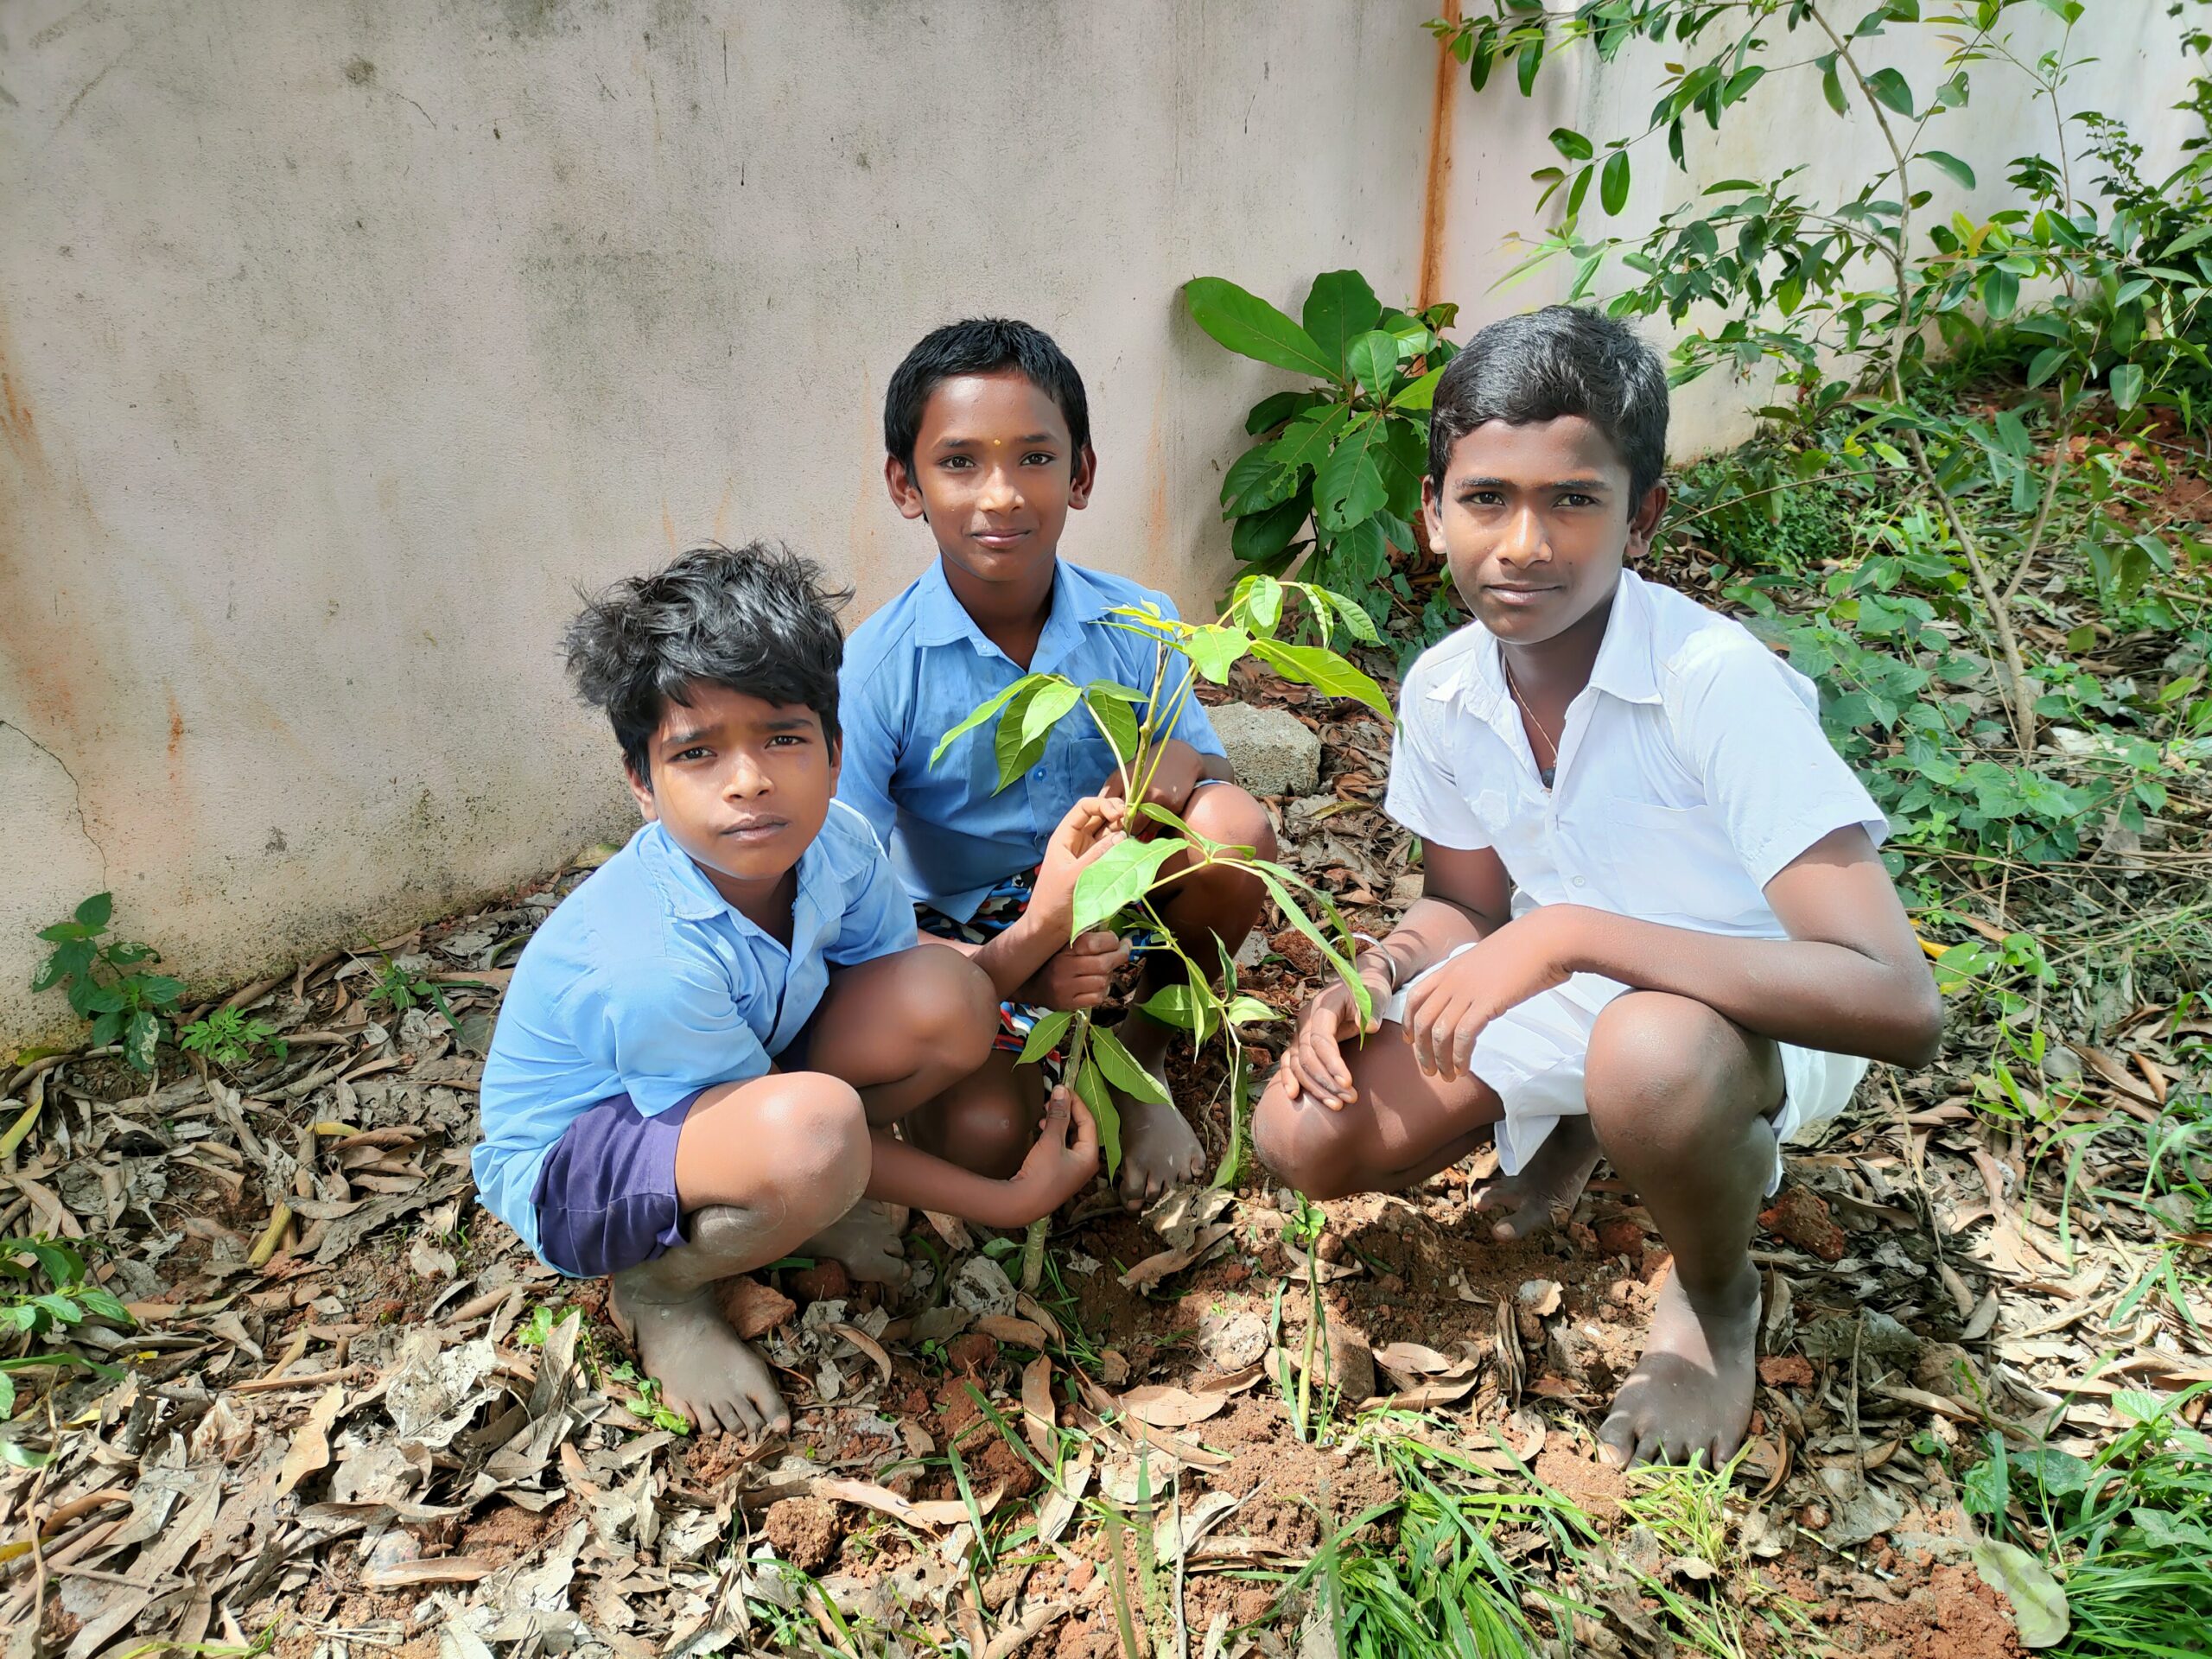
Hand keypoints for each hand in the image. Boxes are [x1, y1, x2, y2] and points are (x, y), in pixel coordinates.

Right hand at [998, 1087, 1100, 1222]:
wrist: (1022, 1204)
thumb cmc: (1042, 1175)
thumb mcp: (1051, 1141)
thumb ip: (1058, 1115)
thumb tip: (1062, 1091)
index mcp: (1090, 1156)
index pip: (1089, 1122)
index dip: (1077, 1103)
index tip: (1064, 1089)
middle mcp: (1085, 1164)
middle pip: (1082, 1130)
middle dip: (1068, 1113)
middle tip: (1055, 1099)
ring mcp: (1072, 1170)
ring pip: (1070, 1138)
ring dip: (1060, 1122)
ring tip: (1046, 1112)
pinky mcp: (1059, 1173)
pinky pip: (1061, 1147)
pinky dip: (1054, 1135)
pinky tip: (1042, 1128)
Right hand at [1019, 930, 1132, 1010]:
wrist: (1027, 984)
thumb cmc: (1050, 960)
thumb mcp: (1062, 943)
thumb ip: (1083, 936)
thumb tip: (1113, 934)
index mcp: (1062, 949)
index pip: (1092, 943)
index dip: (1111, 940)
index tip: (1116, 939)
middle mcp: (1063, 969)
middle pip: (1103, 963)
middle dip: (1120, 955)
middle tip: (1124, 950)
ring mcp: (1066, 988)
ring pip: (1102, 982)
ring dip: (1109, 976)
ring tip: (1105, 970)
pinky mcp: (1068, 1004)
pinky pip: (1097, 998)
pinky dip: (1102, 991)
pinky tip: (1097, 985)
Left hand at [1030, 797, 1126, 935]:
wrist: (1050, 928)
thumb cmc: (1053, 901)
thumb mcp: (1074, 876)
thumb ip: (1097, 856)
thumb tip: (1122, 836)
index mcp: (1065, 836)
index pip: (1085, 808)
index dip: (1103, 805)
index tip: (1119, 814)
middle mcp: (1078, 841)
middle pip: (1100, 817)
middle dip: (1117, 814)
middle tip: (1132, 820)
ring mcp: (1089, 854)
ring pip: (1110, 833)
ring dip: (1123, 830)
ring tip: (1134, 834)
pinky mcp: (1099, 867)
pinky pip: (1113, 851)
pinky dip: (1124, 847)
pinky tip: (1132, 848)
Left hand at [1101, 738, 1203, 837]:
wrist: (1180, 758)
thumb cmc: (1145, 768)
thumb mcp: (1123, 775)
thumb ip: (1108, 794)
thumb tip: (1096, 816)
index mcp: (1127, 783)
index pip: (1113, 814)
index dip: (1111, 823)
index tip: (1111, 826)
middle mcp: (1144, 792)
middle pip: (1129, 824)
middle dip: (1125, 828)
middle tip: (1124, 828)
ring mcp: (1160, 800)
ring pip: (1143, 829)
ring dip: (1138, 829)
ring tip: (1137, 823)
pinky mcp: (1174, 807)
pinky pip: (1156, 828)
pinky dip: (1151, 829)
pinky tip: (1150, 821)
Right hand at [1280, 959, 1395, 1110]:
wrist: (1362, 982)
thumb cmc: (1370, 990)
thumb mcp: (1375, 995)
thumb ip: (1372, 1009)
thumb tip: (1371, 1026)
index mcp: (1323, 1007)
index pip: (1321, 1039)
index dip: (1332, 1062)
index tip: (1348, 1082)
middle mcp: (1306, 1019)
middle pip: (1307, 1056)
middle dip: (1327, 1081)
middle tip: (1349, 1099)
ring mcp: (1301, 1031)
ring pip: (1298, 1063)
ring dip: (1315, 1086)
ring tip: (1337, 1105)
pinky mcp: (1301, 1041)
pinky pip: (1290, 1062)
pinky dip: (1290, 1078)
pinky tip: (1294, 1096)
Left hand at [1400, 914, 1572, 1080]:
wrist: (1548, 938)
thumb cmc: (1526, 949)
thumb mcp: (1488, 959)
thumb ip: (1474, 977)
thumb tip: (1474, 996)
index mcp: (1451, 967)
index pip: (1415, 997)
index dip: (1409, 1022)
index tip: (1412, 1041)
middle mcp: (1453, 979)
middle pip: (1423, 1020)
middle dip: (1421, 1050)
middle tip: (1430, 1070)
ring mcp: (1468, 990)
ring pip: (1439, 1032)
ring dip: (1440, 1059)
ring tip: (1447, 1076)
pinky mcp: (1487, 1003)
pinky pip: (1463, 1036)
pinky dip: (1459, 1056)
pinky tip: (1463, 1068)